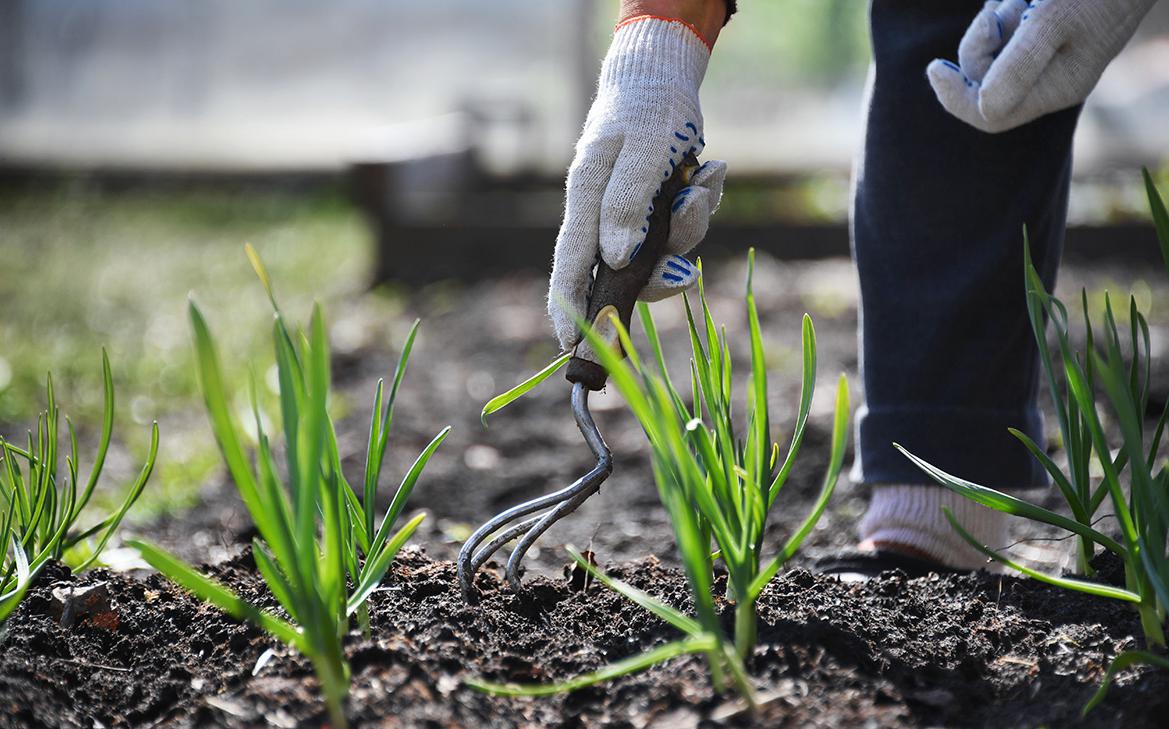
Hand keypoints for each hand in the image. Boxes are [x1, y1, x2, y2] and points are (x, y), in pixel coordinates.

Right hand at [547, 16, 727, 350]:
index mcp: (586, 197)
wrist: (665, 75)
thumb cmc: (649, 108)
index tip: (568, 344)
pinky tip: (708, 171)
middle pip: (622, 272)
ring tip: (701, 181)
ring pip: (661, 253)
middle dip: (659, 275)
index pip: (570, 263)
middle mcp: (603, 213)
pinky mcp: (656, 209)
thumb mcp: (643, 151)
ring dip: (690, 226)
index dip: (568, 306)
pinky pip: (682, 230)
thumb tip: (615, 260)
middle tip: (684, 271)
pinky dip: (701, 205)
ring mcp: (630, 214)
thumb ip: (627, 204)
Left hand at [927, 0, 1157, 133]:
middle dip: (978, 48)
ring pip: (991, 54)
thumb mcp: (1053, 21)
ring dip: (993, 25)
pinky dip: (1002, 15)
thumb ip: (1018, 65)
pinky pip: (1003, 34)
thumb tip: (982, 106)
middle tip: (995, 17)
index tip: (936, 68)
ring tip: (1022, 1)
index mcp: (1054, 90)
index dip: (956, 98)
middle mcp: (1048, 81)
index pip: (990, 116)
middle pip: (983, 82)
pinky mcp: (1041, 36)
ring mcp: (1045, 59)